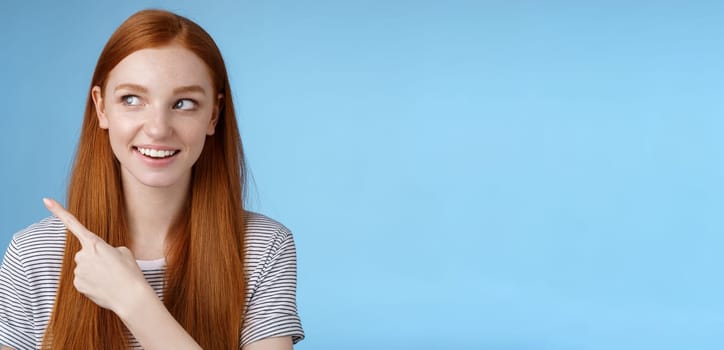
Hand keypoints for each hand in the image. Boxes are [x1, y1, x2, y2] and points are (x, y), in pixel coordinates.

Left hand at [43, 198, 151, 314]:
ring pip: (84, 267)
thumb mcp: (124, 252)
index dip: (59, 211)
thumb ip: (107, 249)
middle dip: (96, 258)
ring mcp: (78, 270)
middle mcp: (82, 255)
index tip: (46, 200)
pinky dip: (92, 282)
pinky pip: (83, 280)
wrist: (130, 296)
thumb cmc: (130, 272)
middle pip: (85, 253)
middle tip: (112, 267)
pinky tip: (104, 286)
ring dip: (95, 271)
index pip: (74, 224)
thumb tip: (97, 258)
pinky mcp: (77, 284)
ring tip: (111, 278)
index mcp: (94, 243)